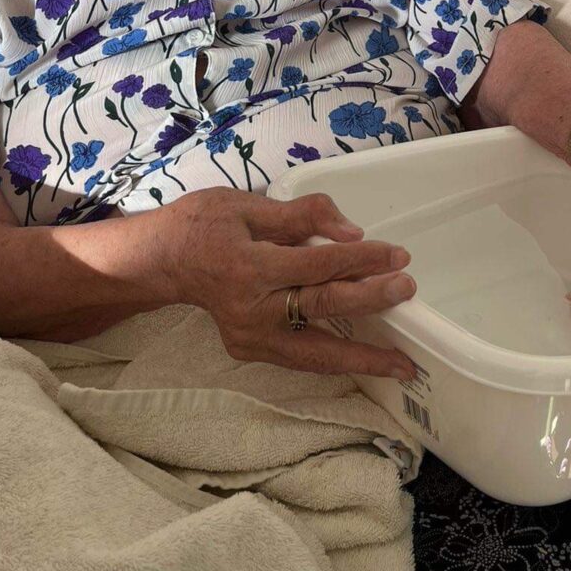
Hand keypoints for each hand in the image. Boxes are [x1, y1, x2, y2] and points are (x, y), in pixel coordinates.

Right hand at [139, 189, 417, 379]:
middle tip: (408, 290)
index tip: (397, 255)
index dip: (360, 260)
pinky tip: (366, 361)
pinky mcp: (249, 350)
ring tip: (402, 366)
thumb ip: (302, 215)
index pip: (317, 265)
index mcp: (248, 267)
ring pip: (314, 353)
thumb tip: (352, 231)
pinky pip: (301, 358)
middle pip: (321, 308)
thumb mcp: (248, 204)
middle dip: (370, 300)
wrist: (163, 261)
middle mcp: (250, 309)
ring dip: (361, 358)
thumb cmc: (204, 224)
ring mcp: (248, 337)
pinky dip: (335, 360)